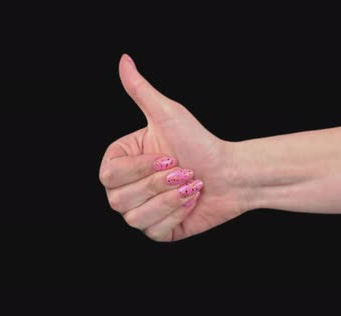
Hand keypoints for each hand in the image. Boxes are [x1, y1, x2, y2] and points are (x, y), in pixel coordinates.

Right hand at [99, 54, 245, 240]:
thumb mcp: (168, 114)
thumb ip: (140, 90)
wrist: (231, 173)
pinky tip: (191, 201)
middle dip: (158, 184)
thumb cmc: (201, 142)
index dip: (139, 168)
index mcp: (122, 162)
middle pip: (118, 199)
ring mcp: (143, 211)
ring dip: (169, 200)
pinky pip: (154, 231)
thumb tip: (124, 59)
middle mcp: (127, 188)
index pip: (109, 175)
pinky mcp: (161, 230)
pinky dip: (176, 215)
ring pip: (135, 218)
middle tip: (183, 169)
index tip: (167, 156)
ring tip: (190, 184)